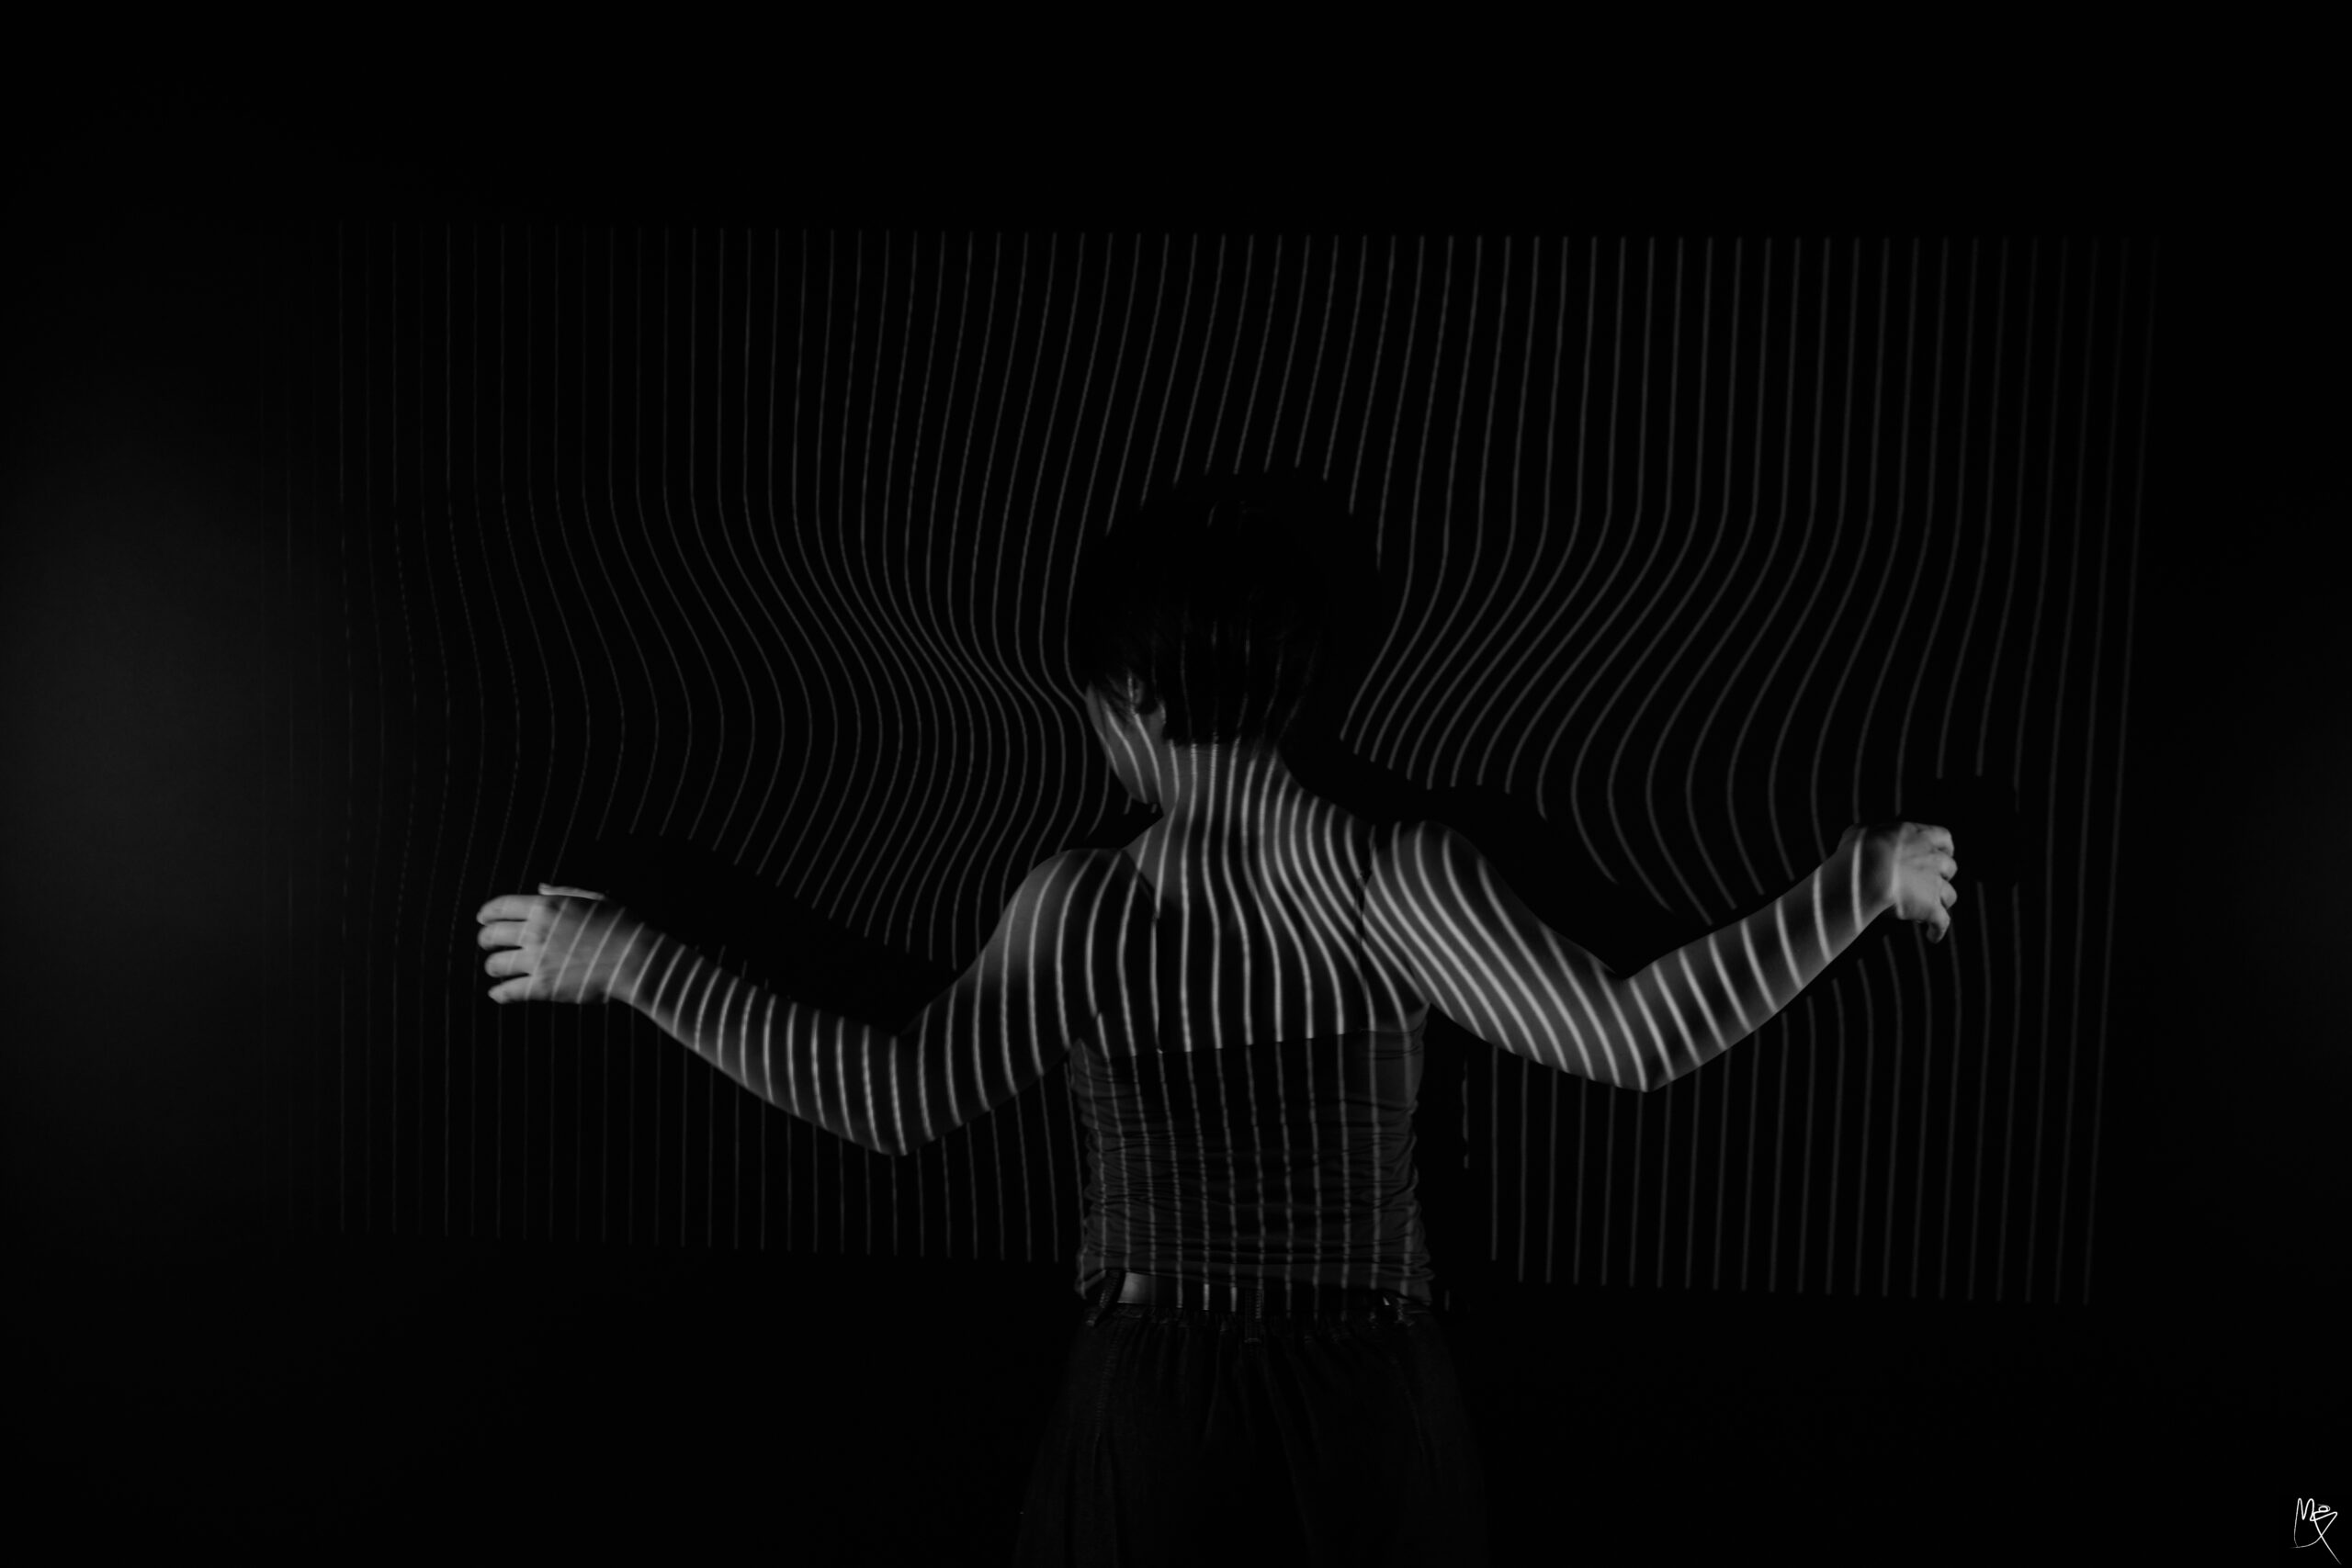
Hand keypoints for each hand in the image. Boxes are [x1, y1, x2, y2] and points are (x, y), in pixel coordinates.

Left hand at [475, 884, 652, 1004]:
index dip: (487, 913)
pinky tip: (498, 994)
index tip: (482, 919)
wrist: (636, 959)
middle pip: (492, 935)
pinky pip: (509, 992)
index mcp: (547, 907)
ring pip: (496, 964)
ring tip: (496, 970)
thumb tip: (539, 889)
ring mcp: (537, 960)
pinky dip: (500, 994)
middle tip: (488, 944)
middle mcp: (536, 931)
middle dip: (486, 939)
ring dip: (493, 967)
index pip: (501, 907)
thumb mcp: (595, 900)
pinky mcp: (543, 987)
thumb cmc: (622, 927)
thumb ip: (563, 893)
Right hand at [1841, 822, 1959, 941]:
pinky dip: (1937, 930)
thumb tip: (1860, 836)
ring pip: (1950, 895)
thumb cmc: (1859, 851)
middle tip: (1928, 883)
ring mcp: (1934, 884)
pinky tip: (1932, 937)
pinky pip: (1942, 922)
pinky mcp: (1931, 907)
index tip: (1939, 852)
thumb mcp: (1859, 833)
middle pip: (1950, 868)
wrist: (1867, 873)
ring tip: (1927, 910)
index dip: (1943, 847)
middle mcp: (1932, 859)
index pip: (1943, 838)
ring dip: (1941, 902)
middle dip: (1942, 876)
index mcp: (1918, 836)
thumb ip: (1867, 833)